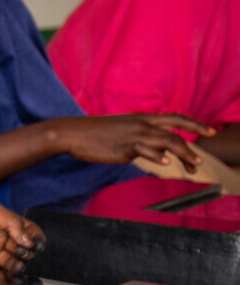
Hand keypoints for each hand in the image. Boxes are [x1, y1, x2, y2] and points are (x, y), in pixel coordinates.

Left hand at [0, 192, 43, 273]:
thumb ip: (10, 222)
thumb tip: (29, 240)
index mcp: (2, 222)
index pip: (28, 231)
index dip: (36, 237)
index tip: (37, 244)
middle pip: (21, 249)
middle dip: (26, 253)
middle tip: (22, 252)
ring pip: (9, 263)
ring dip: (16, 266)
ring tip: (15, 266)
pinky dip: (1, 277)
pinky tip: (6, 276)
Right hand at [49, 114, 211, 171]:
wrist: (72, 133)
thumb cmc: (95, 134)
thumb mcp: (123, 131)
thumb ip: (143, 138)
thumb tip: (159, 149)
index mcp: (143, 119)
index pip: (175, 118)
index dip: (195, 124)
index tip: (210, 131)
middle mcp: (142, 125)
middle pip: (176, 132)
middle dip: (194, 145)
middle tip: (202, 160)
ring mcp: (133, 136)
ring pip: (166, 141)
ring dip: (184, 154)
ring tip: (194, 166)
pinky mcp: (123, 148)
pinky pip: (145, 150)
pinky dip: (158, 157)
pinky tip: (166, 164)